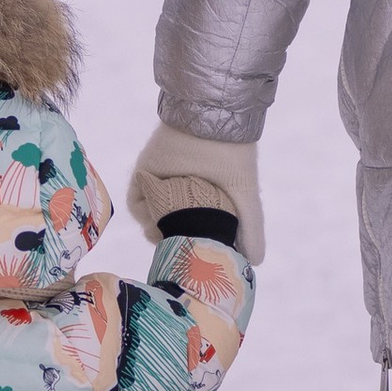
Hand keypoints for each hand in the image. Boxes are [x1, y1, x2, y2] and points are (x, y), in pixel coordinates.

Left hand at [126, 125, 263, 260]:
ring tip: (167, 227)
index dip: (193, 248)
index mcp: (205, 202)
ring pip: (151, 220)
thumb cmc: (233, 162)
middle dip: (172, 242)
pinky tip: (156, 211)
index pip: (193, 234)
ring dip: (156, 230)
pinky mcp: (145, 175)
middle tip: (178, 246)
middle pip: (169, 230)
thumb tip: (255, 263)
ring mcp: (161, 185)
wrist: (210, 126)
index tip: (195, 257)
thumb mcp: (247, 199)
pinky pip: (136, 201)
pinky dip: (143, 211)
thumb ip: (252, 230)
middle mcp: (181, 195)